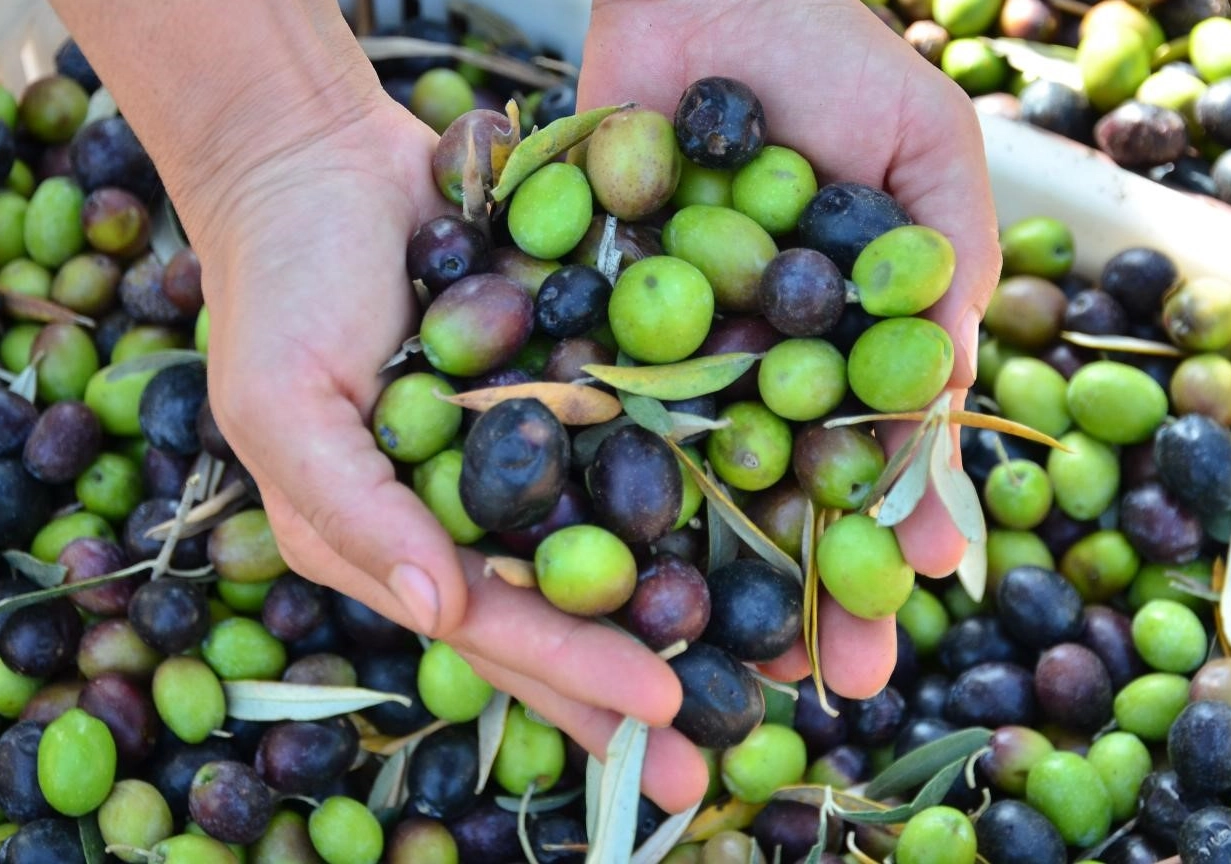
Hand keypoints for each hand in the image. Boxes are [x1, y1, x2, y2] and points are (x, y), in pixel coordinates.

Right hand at [190, 86, 703, 811]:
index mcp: (391, 541)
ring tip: (762, 662)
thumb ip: (355, 514)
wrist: (318, 158)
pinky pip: (628, 447)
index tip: (660, 710)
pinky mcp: (563, 389)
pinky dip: (685, 488)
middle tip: (721, 751)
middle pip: (564, 609)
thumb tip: (442, 613)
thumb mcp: (286, 406)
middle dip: (634, 679)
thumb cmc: (281, 286)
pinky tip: (753, 523)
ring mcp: (520, 455)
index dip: (572, 673)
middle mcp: (464, 514)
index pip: (493, 625)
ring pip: (610, 543)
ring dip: (681, 602)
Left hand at [580, 0, 1001, 695]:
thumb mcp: (928, 159)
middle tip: (805, 683)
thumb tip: (951, 414)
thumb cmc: (834, 59)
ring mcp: (661, 349)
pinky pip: (585, 407)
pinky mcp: (579, 315)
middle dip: (790, 591)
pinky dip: (589, 479)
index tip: (899, 610)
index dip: (881, 541)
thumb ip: (947, 278)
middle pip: (769, 498)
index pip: (866, 469)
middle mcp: (746, 364)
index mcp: (837, 346)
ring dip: (691, 572)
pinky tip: (597, 559)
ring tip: (700, 661)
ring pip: (677, 480)